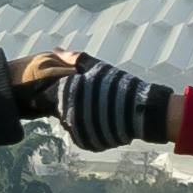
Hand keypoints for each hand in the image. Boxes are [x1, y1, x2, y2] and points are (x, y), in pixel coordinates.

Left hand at [23, 49, 175, 152]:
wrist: (142, 110)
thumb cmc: (120, 85)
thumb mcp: (97, 67)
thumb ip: (74, 59)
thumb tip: (56, 49)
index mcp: (67, 93)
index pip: (51, 92)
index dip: (61, 89)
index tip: (74, 87)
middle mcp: (67, 113)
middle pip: (60, 109)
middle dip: (72, 103)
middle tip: (91, 99)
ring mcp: (75, 130)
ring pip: (71, 123)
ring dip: (81, 117)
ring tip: (100, 110)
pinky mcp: (84, 142)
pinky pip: (80, 135)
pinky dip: (89, 129)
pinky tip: (103, 121)